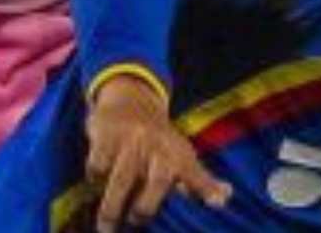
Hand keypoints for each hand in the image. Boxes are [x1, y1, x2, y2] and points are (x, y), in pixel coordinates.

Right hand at [84, 74, 230, 230]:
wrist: (129, 100)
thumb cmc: (159, 142)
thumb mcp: (182, 157)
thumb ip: (200, 182)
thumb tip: (225, 198)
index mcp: (179, 155)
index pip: (195, 174)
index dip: (207, 188)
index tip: (219, 200)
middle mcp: (157, 145)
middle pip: (157, 181)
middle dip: (145, 208)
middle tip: (136, 220)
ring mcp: (131, 139)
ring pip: (120, 180)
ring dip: (111, 208)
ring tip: (105, 227)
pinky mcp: (106, 134)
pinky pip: (98, 167)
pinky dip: (95, 179)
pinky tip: (96, 183)